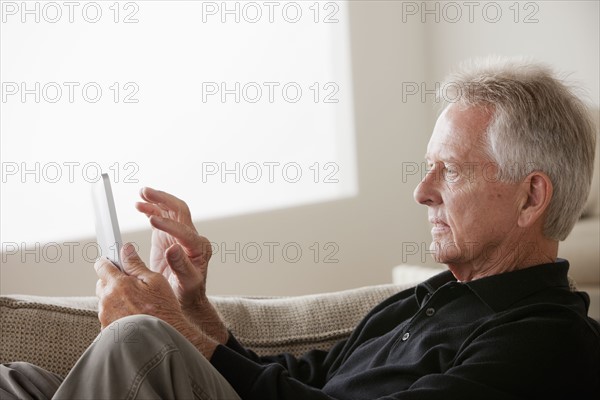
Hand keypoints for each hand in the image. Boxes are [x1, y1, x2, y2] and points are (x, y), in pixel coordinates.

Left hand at [95, 243, 218, 357]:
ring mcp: (105, 317)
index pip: (102, 265)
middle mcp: (107, 300)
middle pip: (102, 283)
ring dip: (115, 299)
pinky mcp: (106, 330)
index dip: (109, 262)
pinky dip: (116, 314)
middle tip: (132, 287)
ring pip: (105, 300)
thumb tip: (125, 249)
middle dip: (114, 282)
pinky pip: (108, 316)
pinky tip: (133, 317)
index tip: (115, 262)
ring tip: (136, 305)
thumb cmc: (163, 310)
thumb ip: (136, 264)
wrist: (162, 339)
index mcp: (118, 284)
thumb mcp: (155, 281)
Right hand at [135, 187, 210, 309]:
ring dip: (156, 200)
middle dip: (164, 200)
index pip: (184, 230)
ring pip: (170, 211)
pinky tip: (139, 206)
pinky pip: (161, 218)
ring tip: (141, 194)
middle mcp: (192, 237)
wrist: (186, 298)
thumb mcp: (188, 283)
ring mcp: (180, 235)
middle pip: (180, 211)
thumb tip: (173, 248)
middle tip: (146, 193)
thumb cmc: (189, 293)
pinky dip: (151, 210)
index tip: (151, 220)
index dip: (168, 224)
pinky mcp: (169, 236)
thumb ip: (181, 266)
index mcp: (199, 248)